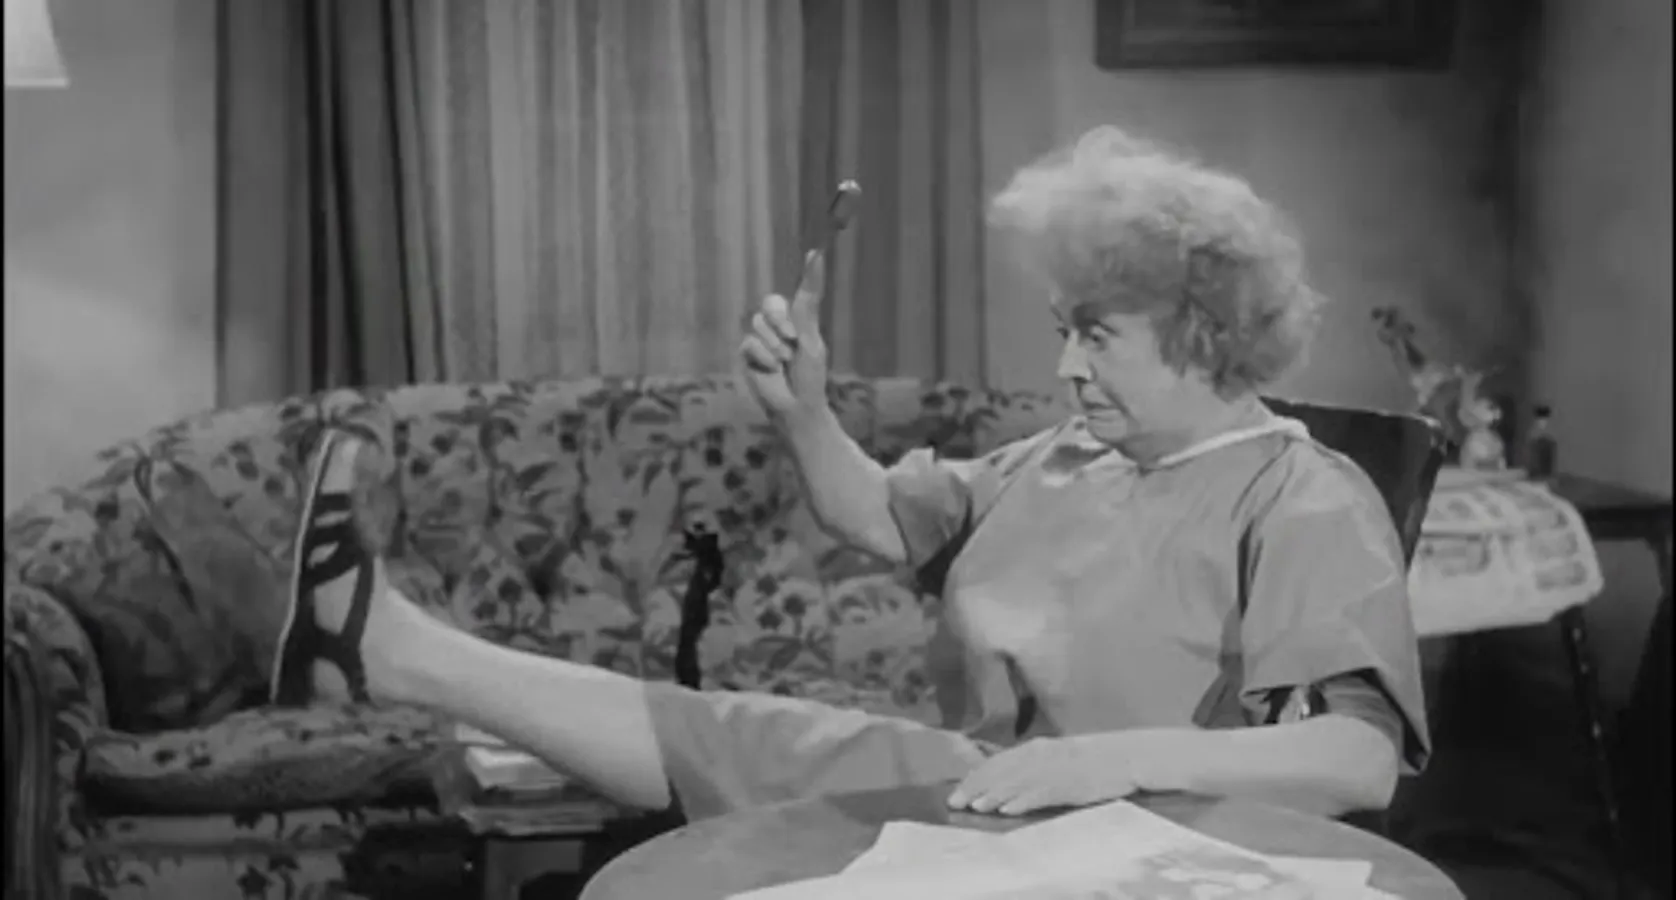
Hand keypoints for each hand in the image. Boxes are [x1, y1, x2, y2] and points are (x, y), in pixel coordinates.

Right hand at [740, 250, 828, 420]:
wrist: (797, 407)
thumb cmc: (810, 376)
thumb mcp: (811, 338)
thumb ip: (807, 304)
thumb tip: (815, 262)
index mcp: (796, 322)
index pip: (792, 294)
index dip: (802, 278)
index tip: (815, 254)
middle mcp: (777, 328)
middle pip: (770, 304)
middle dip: (780, 319)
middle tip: (792, 338)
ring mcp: (761, 341)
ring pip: (758, 324)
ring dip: (775, 345)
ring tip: (784, 362)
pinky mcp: (747, 355)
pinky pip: (750, 343)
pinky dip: (763, 356)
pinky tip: (771, 370)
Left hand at [947, 734, 1145, 816]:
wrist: (1124, 756)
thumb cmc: (1090, 759)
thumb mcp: (1055, 755)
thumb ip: (1030, 764)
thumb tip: (1002, 778)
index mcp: (1035, 747)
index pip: (997, 762)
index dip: (975, 777)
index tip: (957, 790)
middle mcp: (1040, 755)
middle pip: (1000, 772)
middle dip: (976, 787)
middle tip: (955, 802)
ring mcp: (1053, 769)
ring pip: (1016, 783)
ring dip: (992, 795)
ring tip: (975, 807)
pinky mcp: (1068, 784)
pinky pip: (1040, 793)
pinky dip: (1021, 801)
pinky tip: (1007, 809)